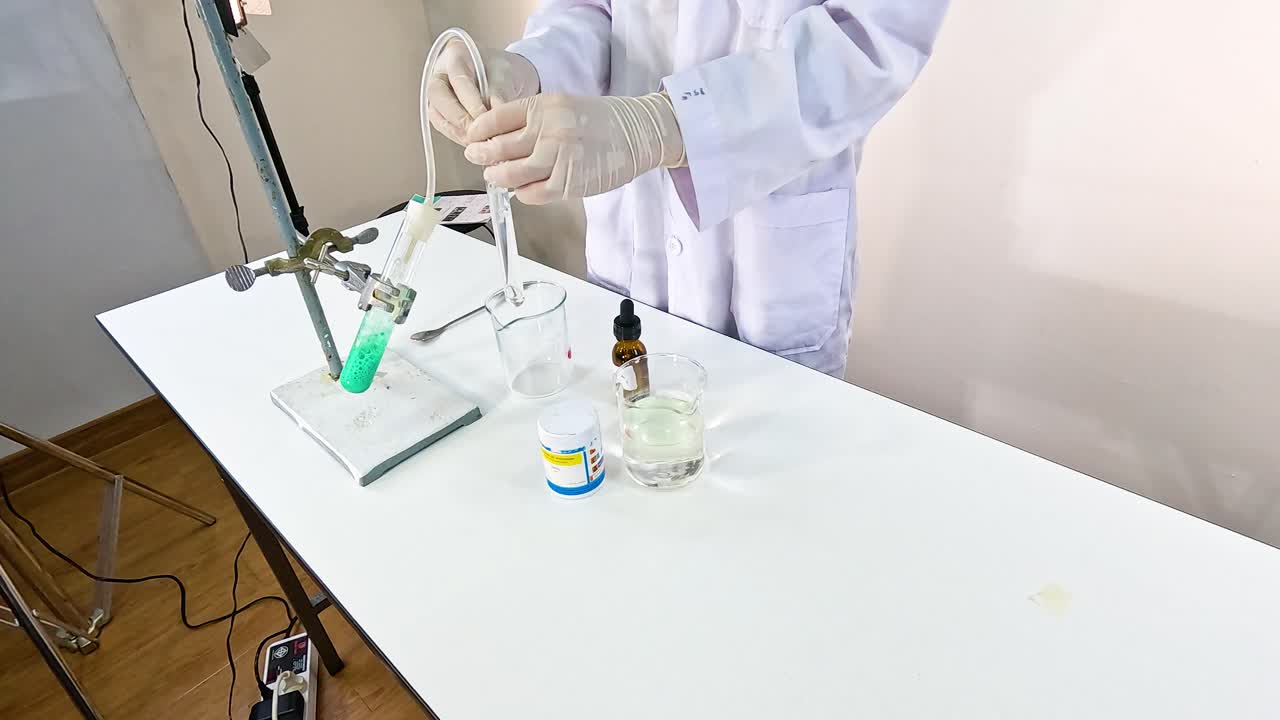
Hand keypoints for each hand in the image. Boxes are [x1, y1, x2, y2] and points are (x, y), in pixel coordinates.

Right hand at [427, 40, 539, 145]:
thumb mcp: (505, 77)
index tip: (486, 119)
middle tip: (479, 134)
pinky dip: (457, 136)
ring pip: (437, 114)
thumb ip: (498, 95)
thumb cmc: (504, 72)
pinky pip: (442, 125)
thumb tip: (496, 122)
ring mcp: (436, 93)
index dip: (471, 102)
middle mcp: (440, 73)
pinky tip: (473, 144)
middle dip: (459, 118)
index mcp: (455, 55)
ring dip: (456, 131)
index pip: (459, 80)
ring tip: (477, 143)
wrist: (504, 78)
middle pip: (439, 97)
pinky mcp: (439, 111)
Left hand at [463, 92, 684, 203]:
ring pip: (511, 174)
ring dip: (499, 178)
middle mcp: (548, 130)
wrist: (637, 133)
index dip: (477, 132)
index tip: (471, 139)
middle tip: (478, 160)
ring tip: (498, 177)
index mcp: (543, 107)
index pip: (495, 119)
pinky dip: (522, 194)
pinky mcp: (569, 183)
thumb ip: (533, 120)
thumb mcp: (562, 106)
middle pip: (498, 148)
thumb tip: (500, 141)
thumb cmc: (600, 121)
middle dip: (482, 156)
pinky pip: (532, 193)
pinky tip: (523, 190)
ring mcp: (558, 158)